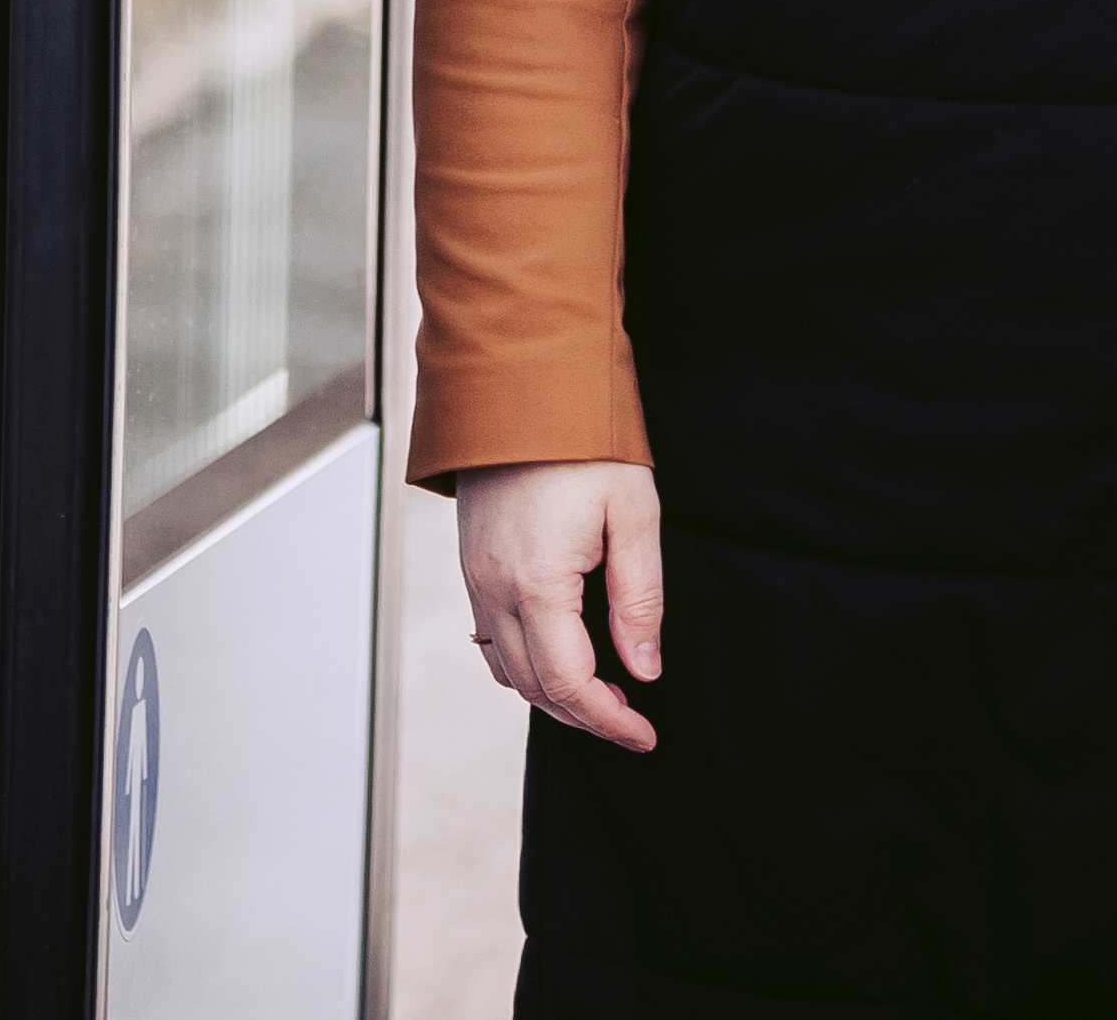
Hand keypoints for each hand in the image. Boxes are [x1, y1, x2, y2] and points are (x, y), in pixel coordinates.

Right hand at [453, 459, 667, 751]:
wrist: (519, 381)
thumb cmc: (582, 439)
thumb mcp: (634, 513)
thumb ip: (640, 599)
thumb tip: (644, 669)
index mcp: (537, 583)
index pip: (570, 684)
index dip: (610, 721)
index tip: (646, 734)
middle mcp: (494, 589)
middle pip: (535, 688)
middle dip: (585, 716)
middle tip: (632, 721)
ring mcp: (474, 577)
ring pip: (507, 670)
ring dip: (553, 694)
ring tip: (603, 693)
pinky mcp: (470, 563)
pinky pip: (491, 638)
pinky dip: (524, 665)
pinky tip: (560, 654)